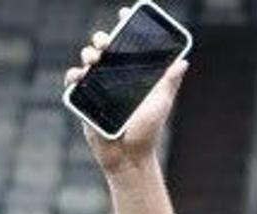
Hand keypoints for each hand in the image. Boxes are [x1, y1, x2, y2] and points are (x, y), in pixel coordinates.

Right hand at [70, 35, 184, 169]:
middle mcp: (114, 77)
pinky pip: (73, 81)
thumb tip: (183, 61)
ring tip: (95, 59)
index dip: (125, 27)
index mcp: (133, 75)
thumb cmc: (147, 130)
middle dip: (102, 39)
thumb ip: (168, 82)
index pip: (128, 46)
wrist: (129, 155)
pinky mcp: (83, 99)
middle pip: (104, 48)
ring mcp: (97, 86)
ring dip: (89, 54)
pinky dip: (75, 75)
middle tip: (106, 42)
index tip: (125, 13)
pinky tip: (81, 75)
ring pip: (88, 60)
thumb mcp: (160, 103)